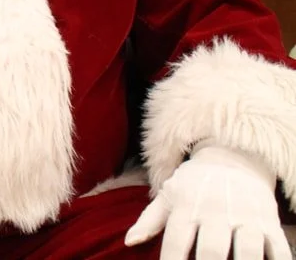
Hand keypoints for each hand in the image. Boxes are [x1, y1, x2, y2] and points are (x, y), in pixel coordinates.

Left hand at [124, 144, 289, 259]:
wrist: (232, 157)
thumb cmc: (194, 184)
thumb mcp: (168, 195)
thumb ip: (149, 220)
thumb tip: (129, 241)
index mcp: (186, 207)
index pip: (176, 242)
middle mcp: (215, 211)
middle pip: (211, 251)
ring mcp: (245, 216)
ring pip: (247, 250)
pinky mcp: (268, 220)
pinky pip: (277, 247)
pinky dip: (276, 259)